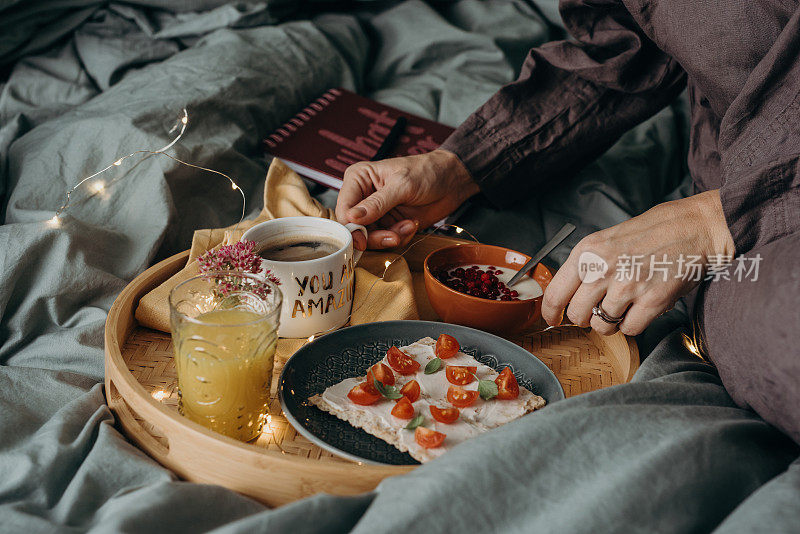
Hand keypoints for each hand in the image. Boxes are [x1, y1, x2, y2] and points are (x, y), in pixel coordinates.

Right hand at [335, 149, 478, 249]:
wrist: (451, 181)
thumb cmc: (426, 172)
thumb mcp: (402, 185)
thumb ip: (377, 203)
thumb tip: (352, 217)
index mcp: (358, 179)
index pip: (343, 210)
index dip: (351, 228)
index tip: (363, 239)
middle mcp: (362, 197)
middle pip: (355, 229)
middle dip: (375, 237)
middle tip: (393, 237)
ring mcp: (376, 213)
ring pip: (370, 238)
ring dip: (391, 237)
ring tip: (408, 225)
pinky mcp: (389, 224)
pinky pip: (386, 240)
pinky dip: (400, 237)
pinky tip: (411, 225)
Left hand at [541, 190, 734, 335]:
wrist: (693, 228)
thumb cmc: (650, 233)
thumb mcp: (606, 240)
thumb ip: (585, 266)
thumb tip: (567, 296)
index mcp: (587, 252)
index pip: (554, 293)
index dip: (551, 312)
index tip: (553, 319)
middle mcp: (603, 269)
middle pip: (576, 315)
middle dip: (585, 317)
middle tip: (597, 309)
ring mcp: (627, 286)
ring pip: (602, 326)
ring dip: (611, 321)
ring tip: (624, 304)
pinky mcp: (651, 301)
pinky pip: (629, 329)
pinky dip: (633, 324)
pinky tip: (640, 307)